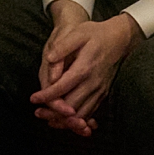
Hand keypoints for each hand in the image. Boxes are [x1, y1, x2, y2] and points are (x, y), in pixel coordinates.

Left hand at [31, 2, 142, 136]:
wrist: (120, 39)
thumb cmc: (96, 34)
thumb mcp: (78, 33)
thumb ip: (63, 46)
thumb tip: (49, 58)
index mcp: (84, 68)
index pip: (62, 87)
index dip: (46, 95)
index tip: (33, 99)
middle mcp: (93, 83)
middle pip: (71, 106)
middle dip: (53, 112)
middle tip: (38, 113)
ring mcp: (100, 90)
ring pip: (81, 114)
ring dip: (64, 120)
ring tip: (48, 120)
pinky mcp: (103, 94)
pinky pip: (90, 112)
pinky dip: (77, 120)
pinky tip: (66, 121)